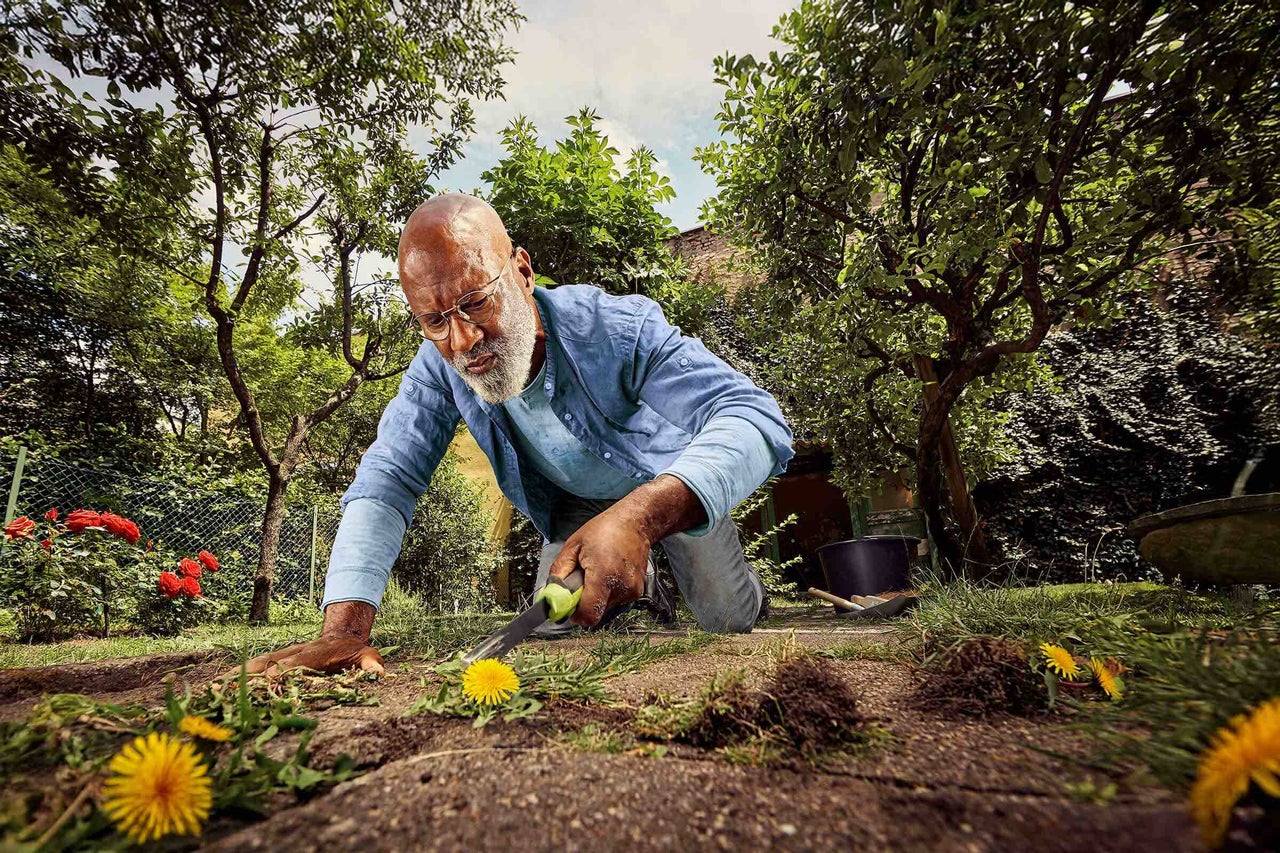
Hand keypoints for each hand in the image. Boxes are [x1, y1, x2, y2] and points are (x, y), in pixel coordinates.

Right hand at [217, 600, 382, 680]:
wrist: (341, 634)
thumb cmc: (353, 651)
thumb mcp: (367, 655)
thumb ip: (371, 663)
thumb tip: (379, 672)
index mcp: (315, 653)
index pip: (298, 662)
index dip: (286, 670)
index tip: (273, 679)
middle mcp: (294, 653)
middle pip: (269, 663)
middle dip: (251, 675)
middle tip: (230, 688)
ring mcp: (282, 656)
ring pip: (256, 665)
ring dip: (236, 676)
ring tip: (213, 689)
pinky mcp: (274, 661)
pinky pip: (253, 669)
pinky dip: (234, 678)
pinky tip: (217, 688)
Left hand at [548, 505, 649, 626]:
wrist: (635, 523)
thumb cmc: (605, 529)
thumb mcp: (573, 546)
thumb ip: (559, 573)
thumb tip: (550, 595)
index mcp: (603, 574)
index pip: (588, 614)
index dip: (574, 613)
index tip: (567, 604)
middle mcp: (621, 586)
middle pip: (595, 613)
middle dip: (583, 602)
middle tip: (581, 581)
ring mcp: (631, 591)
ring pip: (604, 608)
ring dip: (595, 597)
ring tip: (596, 574)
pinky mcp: (637, 592)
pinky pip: (614, 601)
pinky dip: (607, 593)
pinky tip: (607, 574)